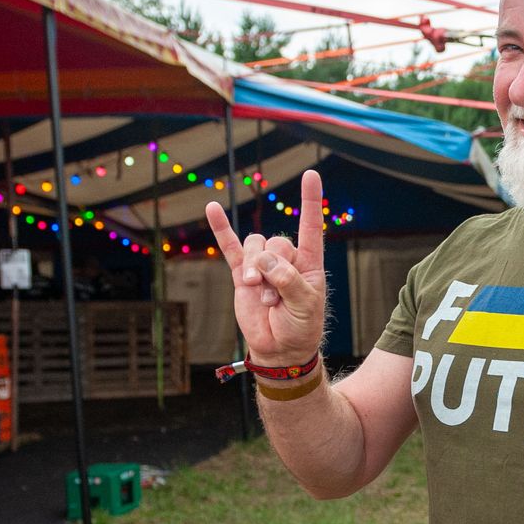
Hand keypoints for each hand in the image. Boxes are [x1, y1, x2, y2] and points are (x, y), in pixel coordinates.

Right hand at [205, 169, 327, 364]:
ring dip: (255, 269)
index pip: (310, 226)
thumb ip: (288, 280)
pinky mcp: (241, 274)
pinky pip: (230, 247)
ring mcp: (262, 265)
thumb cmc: (300, 326)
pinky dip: (221, 228)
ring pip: (255, 246)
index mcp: (308, 262)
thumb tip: (262, 260)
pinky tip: (212, 209)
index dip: (310, 201)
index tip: (311, 175)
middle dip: (274, 269)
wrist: (279, 348)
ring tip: (259, 293)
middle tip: (275, 298)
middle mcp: (285, 259)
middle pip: (276, 242)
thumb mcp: (305, 304)